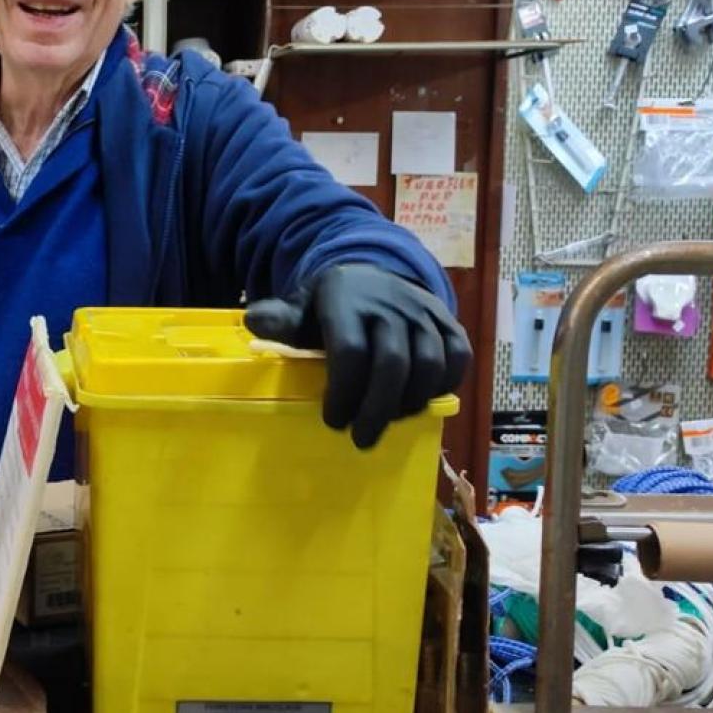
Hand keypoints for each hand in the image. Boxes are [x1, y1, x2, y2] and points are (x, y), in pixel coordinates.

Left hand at [245, 264, 470, 448]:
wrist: (374, 274)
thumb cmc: (331, 305)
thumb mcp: (301, 307)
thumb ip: (282, 319)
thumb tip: (254, 321)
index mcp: (346, 301)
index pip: (351, 350)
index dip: (344, 391)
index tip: (332, 420)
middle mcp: (390, 304)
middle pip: (393, 364)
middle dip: (377, 409)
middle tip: (361, 439)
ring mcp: (423, 313)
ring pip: (429, 364)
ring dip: (410, 403)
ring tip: (387, 423)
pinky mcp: (449, 322)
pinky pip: (458, 358)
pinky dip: (443, 385)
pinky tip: (419, 403)